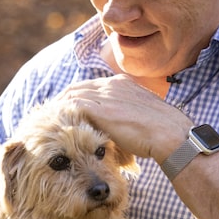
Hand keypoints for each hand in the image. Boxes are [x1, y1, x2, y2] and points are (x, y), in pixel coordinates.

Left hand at [60, 75, 192, 160]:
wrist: (171, 135)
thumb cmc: (161, 133)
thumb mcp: (140, 116)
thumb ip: (124, 115)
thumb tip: (112, 129)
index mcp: (122, 83)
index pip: (89, 86)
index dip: (75, 97)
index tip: (65, 110)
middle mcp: (112, 85)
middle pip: (76, 88)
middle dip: (62, 101)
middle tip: (49, 115)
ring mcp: (105, 95)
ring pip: (71, 95)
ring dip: (57, 108)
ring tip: (47, 122)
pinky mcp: (100, 108)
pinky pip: (71, 106)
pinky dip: (61, 113)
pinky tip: (53, 125)